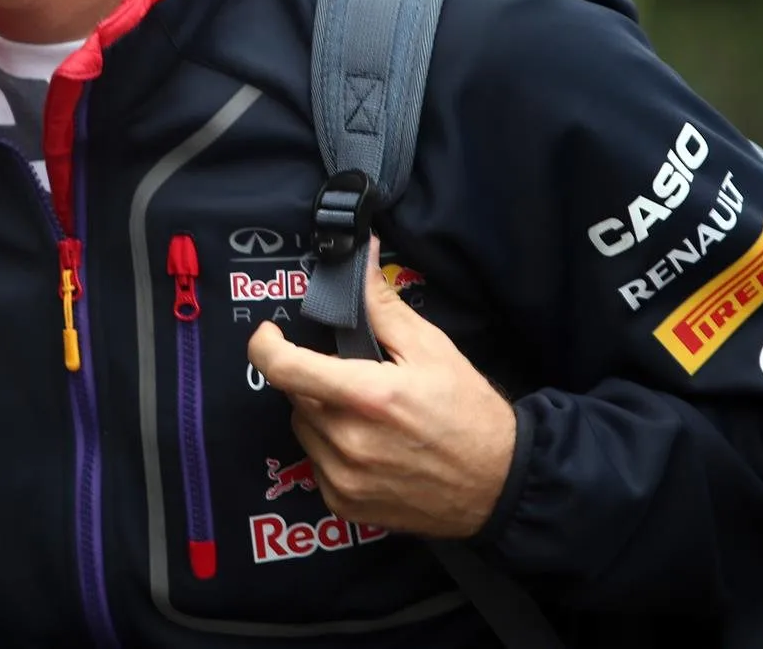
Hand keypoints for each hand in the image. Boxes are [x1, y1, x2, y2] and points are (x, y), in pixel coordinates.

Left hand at [246, 237, 515, 537]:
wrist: (497, 484)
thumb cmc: (467, 411)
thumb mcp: (430, 347)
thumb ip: (382, 305)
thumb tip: (358, 257)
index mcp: (366, 397)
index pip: (284, 368)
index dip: (264, 345)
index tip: (269, 334)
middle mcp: (347, 441)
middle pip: (296, 395)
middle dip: (316, 380)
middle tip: (355, 379)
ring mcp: (344, 479)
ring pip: (304, 430)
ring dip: (321, 416)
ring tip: (367, 416)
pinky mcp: (344, 505)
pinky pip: (316, 465)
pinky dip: (332, 451)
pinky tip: (370, 448)